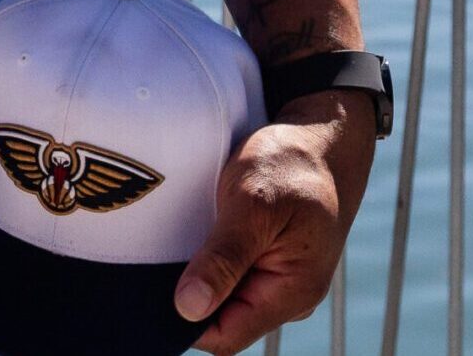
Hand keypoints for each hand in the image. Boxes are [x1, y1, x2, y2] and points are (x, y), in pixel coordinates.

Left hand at [170, 94, 376, 353]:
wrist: (322, 136)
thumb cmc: (291, 164)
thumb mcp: (253, 205)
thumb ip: (223, 259)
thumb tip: (188, 309)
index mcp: (292, 292)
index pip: (226, 336)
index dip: (184, 323)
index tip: (150, 289)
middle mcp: (288, 296)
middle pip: (223, 320)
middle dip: (189, 297)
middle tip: (155, 260)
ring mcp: (280, 279)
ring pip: (225, 297)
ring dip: (199, 275)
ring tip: (174, 245)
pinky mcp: (269, 260)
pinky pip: (232, 275)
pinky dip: (209, 260)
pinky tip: (192, 238)